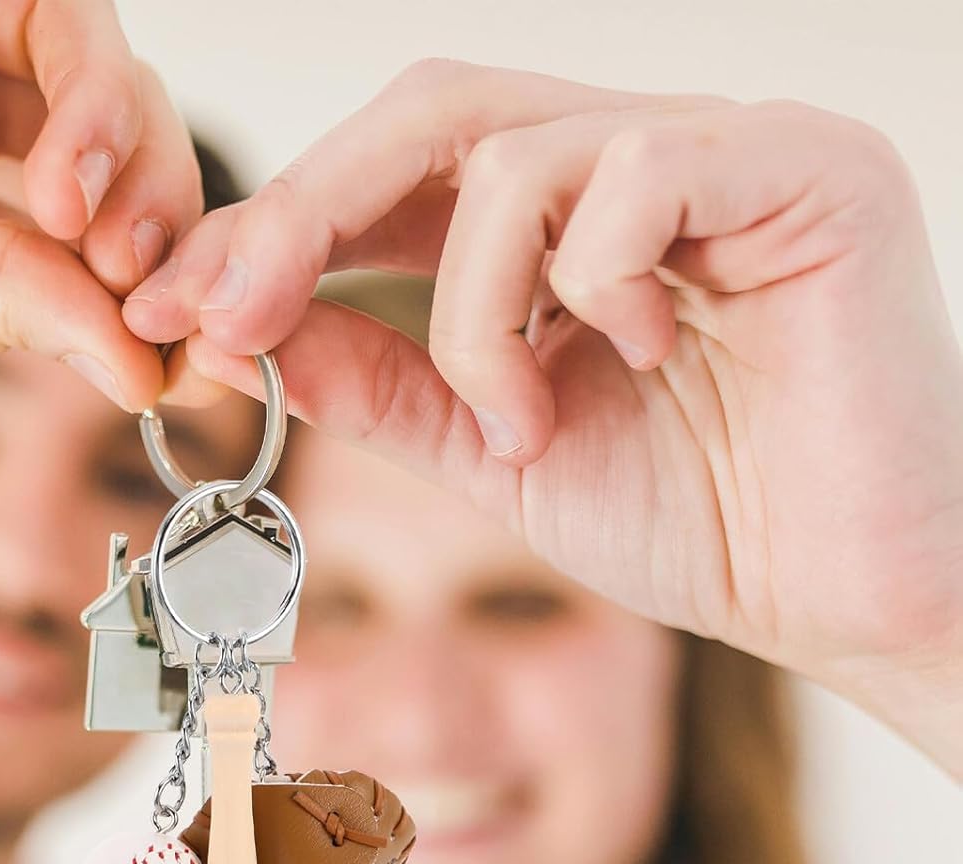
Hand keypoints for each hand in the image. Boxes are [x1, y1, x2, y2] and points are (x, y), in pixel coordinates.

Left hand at [127, 62, 962, 769]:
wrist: (842, 594)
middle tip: (226, 310)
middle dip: (305, 214)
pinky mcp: (803, 169)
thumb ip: (383, 386)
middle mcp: (635, 163)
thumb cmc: (694, 521)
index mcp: (561, 227)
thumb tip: (252, 331)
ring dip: (473, 313)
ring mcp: (720, 152)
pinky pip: (636, 171)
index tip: (176, 309)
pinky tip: (636, 356)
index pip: (393, 178)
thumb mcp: (493, 455)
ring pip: (514, 155)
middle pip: (430, 115)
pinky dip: (589, 284)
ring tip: (522, 423)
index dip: (274, 231)